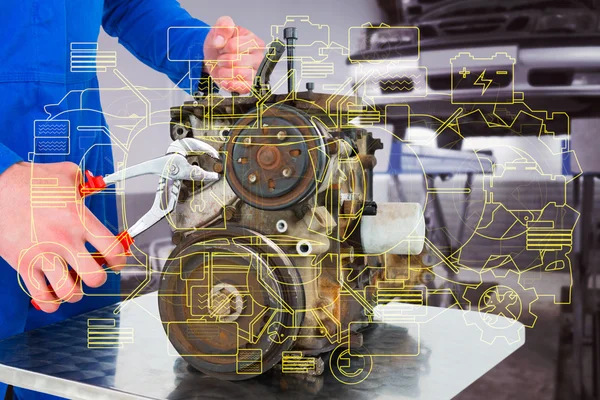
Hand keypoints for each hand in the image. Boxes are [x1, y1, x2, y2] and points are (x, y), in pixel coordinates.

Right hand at [0, 162, 126, 312]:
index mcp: (79, 220)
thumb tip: (96, 184)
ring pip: (69, 292)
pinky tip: (53, 293)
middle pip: (95, 278)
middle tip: (94, 273)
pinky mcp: (23, 264)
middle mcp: (64, 240)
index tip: (116, 262)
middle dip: (98, 279)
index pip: (113, 250)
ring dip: (74, 292)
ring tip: (73, 284)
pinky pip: (41, 296)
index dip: (119, 260)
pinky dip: (50, 301)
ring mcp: (43, 255)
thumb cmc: (30, 181)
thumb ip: (87, 182)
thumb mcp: (66, 174)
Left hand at [203, 16, 264, 93]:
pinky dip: (229, 84)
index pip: (235, 46)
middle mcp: (259, 57)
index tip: (222, 47)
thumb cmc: (222, 45)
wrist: (216, 59)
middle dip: (222, 60)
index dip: (224, 48)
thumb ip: (223, 26)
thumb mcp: (220, 30)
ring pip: (238, 74)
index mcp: (255, 41)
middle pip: (236, 61)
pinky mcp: (250, 85)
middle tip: (221, 59)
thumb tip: (220, 41)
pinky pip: (241, 87)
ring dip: (223, 72)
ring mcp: (256, 73)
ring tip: (221, 68)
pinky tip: (224, 80)